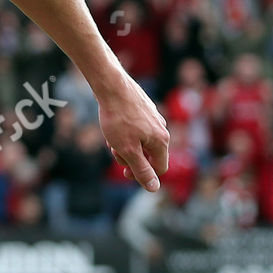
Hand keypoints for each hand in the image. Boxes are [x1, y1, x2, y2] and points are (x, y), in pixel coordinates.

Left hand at [97, 70, 168, 190]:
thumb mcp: (127, 149)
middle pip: (149, 154)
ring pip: (141, 140)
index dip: (142, 175)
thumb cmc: (118, 118)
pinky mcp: (143, 108)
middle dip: (130, 157)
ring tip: (110, 136)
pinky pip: (137, 128)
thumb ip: (141, 169)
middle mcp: (162, 128)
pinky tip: (112, 124)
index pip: (159, 168)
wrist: (111, 85)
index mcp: (161, 141)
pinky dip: (124, 131)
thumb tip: (154, 188)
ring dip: (125, 144)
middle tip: (113, 150)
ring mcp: (153, 117)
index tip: (124, 172)